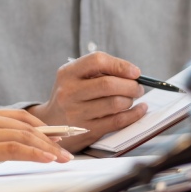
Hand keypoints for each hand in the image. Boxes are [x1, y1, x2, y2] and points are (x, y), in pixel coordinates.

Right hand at [0, 109, 72, 178]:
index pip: (17, 117)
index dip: (40, 126)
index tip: (55, 137)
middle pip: (25, 125)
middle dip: (50, 138)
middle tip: (66, 149)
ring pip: (23, 135)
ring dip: (47, 148)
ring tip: (63, 158)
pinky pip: (14, 148)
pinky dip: (34, 153)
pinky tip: (47, 159)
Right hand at [27, 52, 148, 152]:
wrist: (51, 123)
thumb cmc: (71, 95)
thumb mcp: (75, 77)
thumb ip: (99, 72)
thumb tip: (133, 74)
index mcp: (67, 73)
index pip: (96, 61)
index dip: (120, 65)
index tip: (135, 72)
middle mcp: (69, 92)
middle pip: (108, 84)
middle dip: (130, 85)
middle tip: (138, 87)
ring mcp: (76, 113)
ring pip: (115, 103)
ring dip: (131, 100)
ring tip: (132, 98)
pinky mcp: (86, 131)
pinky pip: (117, 121)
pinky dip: (134, 115)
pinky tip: (139, 110)